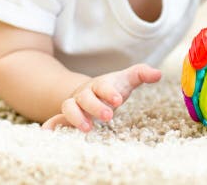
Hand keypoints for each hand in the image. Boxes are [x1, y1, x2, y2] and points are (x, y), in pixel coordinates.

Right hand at [41, 63, 161, 132]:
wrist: (92, 92)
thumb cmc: (112, 87)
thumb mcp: (126, 80)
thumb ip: (141, 74)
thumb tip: (158, 74)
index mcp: (99, 84)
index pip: (103, 86)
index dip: (109, 92)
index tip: (119, 100)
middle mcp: (84, 94)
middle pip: (85, 97)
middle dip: (95, 106)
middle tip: (109, 116)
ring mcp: (75, 105)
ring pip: (69, 107)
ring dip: (76, 117)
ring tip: (88, 129)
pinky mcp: (68, 116)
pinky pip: (56, 119)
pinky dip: (51, 125)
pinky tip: (48, 132)